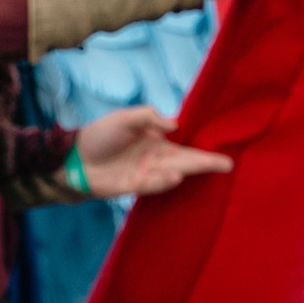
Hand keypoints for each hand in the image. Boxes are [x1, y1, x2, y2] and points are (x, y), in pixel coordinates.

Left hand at [75, 106, 232, 199]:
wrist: (75, 157)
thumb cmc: (101, 135)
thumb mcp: (125, 118)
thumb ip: (149, 116)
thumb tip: (175, 124)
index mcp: (157, 141)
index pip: (185, 144)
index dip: (203, 147)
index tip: (223, 148)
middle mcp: (156, 158)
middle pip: (186, 160)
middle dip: (207, 163)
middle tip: (228, 165)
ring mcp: (147, 173)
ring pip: (174, 172)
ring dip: (188, 170)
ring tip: (204, 166)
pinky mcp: (136, 186)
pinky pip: (154, 184)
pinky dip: (165, 181)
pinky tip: (175, 175)